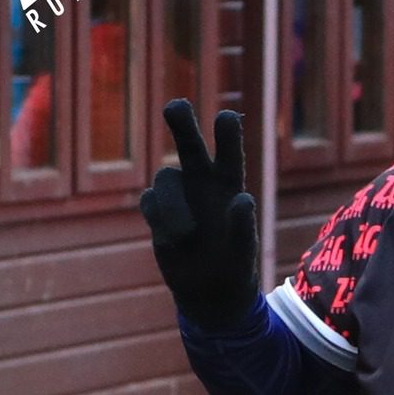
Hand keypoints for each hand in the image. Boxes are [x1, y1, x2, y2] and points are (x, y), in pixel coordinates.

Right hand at [139, 100, 258, 330]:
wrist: (208, 288)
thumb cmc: (234, 265)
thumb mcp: (243, 250)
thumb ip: (243, 226)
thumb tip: (243, 200)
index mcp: (230, 185)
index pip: (229, 153)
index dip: (227, 135)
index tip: (225, 117)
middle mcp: (202, 181)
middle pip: (189, 144)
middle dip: (182, 124)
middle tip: (177, 106)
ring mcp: (178, 193)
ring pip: (165, 178)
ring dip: (174, 206)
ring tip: (188, 235)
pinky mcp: (156, 209)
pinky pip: (149, 201)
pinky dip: (160, 220)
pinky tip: (174, 240)